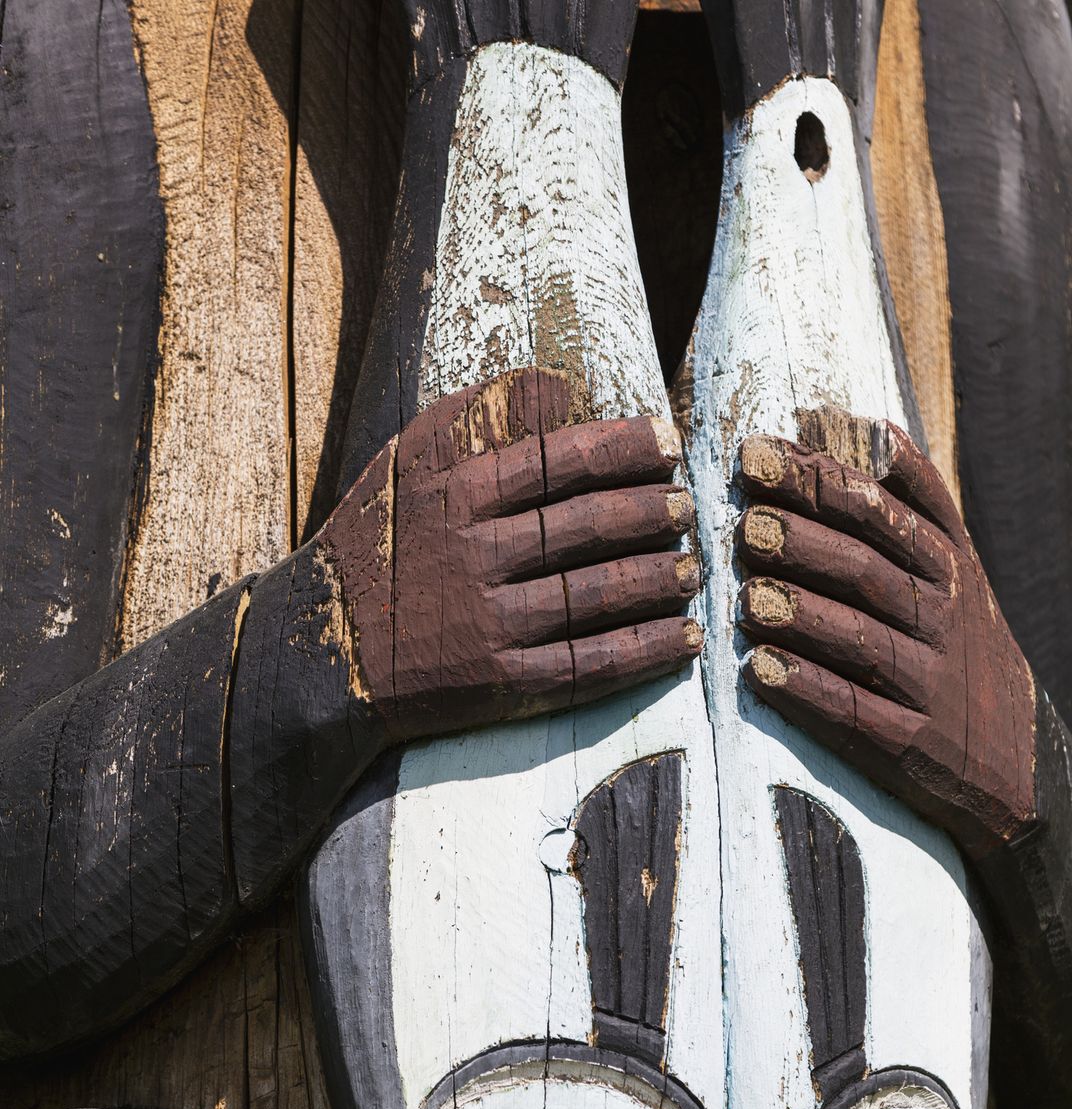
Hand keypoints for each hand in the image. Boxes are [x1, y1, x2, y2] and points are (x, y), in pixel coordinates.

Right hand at [319, 368, 701, 746]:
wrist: (321, 653)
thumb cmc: (371, 547)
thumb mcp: (402, 467)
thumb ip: (472, 418)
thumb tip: (555, 382)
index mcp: (454, 497)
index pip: (561, 461)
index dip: (626, 450)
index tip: (666, 446)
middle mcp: (474, 557)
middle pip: (589, 526)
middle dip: (653, 512)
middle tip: (685, 506)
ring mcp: (489, 624)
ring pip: (598, 595)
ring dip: (659, 579)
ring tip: (691, 566)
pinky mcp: (500, 684)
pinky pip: (589, 664)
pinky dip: (645, 651)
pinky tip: (684, 637)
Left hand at [735, 418, 1036, 858]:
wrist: (1015, 754)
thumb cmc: (958, 641)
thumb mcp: (955, 564)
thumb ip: (910, 498)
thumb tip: (855, 421)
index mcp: (946, 564)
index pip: (880, 510)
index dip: (819, 480)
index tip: (755, 453)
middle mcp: (941, 616)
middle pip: (869, 569)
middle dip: (805, 543)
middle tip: (747, 526)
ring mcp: (927, 681)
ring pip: (862, 638)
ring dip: (802, 616)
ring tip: (747, 599)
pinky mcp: (910, 742)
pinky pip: (857, 711)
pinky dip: (808, 690)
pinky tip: (762, 672)